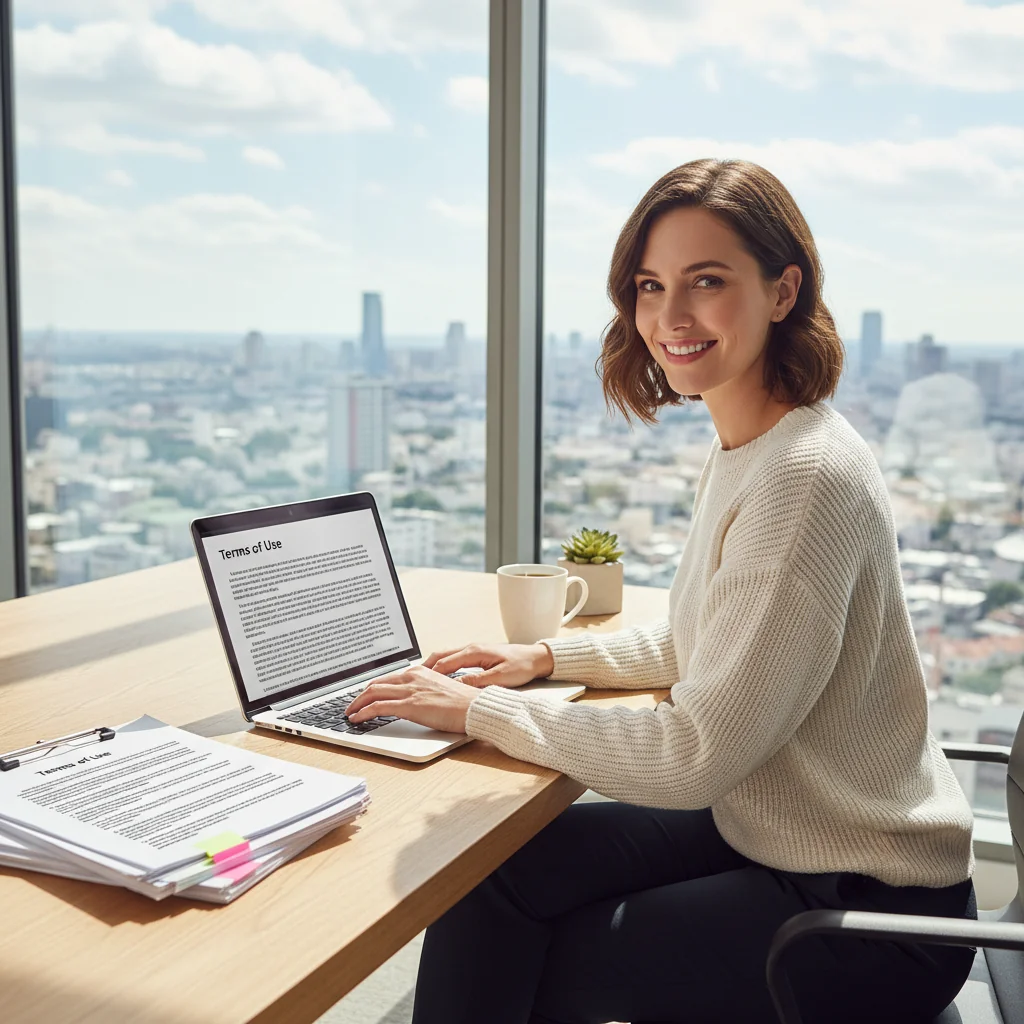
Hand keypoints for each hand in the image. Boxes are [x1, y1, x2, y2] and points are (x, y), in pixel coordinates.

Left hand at [345, 664, 482, 733]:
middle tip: (352, 705)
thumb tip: (414, 700)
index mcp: (420, 672)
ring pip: (372, 693)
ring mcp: (410, 690)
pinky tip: (357, 719)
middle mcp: (412, 677)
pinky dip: (363, 712)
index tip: (364, 696)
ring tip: (350, 713)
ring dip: (357, 704)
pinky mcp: (409, 705)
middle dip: (359, 695)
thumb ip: (424, 691)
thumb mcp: (440, 690)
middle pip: (376, 683)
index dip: (372, 688)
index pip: (388, 678)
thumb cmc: (463, 703)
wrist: (475, 708)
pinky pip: (378, 707)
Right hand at [422, 643, 553, 689]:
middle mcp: (471, 648)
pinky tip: (439, 675)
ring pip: (445, 655)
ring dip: (431, 665)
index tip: (417, 683)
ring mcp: (473, 650)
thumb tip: (457, 687)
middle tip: (411, 679)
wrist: (536, 657)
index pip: (444, 663)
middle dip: (423, 667)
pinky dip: (441, 665)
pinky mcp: (477, 654)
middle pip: (439, 656)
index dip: (429, 674)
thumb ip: (477, 681)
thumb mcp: (500, 677)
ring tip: (420, 677)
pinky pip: (453, 658)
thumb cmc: (522, 665)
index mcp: (474, 652)